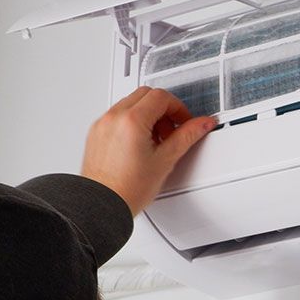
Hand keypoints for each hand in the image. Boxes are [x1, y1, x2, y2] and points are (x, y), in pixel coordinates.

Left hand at [81, 87, 216, 215]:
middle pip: (145, 95)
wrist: (102, 205)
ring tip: (156, 140)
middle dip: (163, 108)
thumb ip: (187, 136)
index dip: (178, 108)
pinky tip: (139, 144)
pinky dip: (132, 121)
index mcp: (132, 121)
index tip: (184, 122)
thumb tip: (203, 124)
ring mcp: (102, 124)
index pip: (161, 97)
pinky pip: (117, 115)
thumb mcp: (165, 160)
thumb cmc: (128, 189)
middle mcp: (114, 118)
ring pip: (130, 103)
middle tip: (172, 129)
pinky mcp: (96, 133)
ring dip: (148, 114)